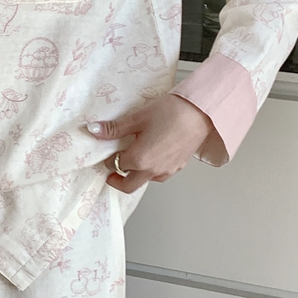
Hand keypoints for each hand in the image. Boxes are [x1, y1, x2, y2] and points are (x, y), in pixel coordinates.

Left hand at [88, 94, 214, 193]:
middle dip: (117, 180)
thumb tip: (94, 130)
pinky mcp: (179, 167)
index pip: (115, 165)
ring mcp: (167, 170)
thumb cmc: (172, 112)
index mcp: (139, 160)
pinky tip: (151, 157)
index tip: (106, 152)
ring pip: (145, 180)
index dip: (108, 159)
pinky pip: (159, 175)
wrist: (203, 112)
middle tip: (110, 172)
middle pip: (128, 186)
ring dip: (135, 175)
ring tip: (132, 159)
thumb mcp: (137, 118)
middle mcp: (153, 170)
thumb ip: (114, 128)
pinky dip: (150, 170)